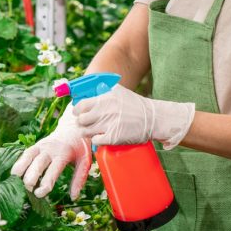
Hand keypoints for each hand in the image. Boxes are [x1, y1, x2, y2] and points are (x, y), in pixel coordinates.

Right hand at [10, 106, 92, 199]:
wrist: (73, 128)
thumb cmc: (80, 148)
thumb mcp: (85, 162)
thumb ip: (79, 179)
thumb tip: (73, 198)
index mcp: (63, 154)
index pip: (52, 171)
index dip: (45, 184)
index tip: (39, 194)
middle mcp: (50, 149)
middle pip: (37, 163)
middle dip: (30, 177)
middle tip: (28, 189)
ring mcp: (42, 145)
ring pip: (28, 155)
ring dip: (20, 168)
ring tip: (14, 180)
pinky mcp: (36, 145)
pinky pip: (25, 153)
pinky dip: (19, 162)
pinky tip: (14, 173)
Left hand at [75, 84, 194, 149]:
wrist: (153, 118)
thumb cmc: (135, 104)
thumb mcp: (118, 91)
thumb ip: (103, 90)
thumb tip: (88, 91)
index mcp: (104, 98)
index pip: (80, 106)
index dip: (77, 111)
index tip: (79, 114)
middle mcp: (104, 110)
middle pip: (80, 120)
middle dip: (81, 123)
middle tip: (86, 124)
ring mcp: (109, 124)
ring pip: (85, 131)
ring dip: (87, 132)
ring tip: (92, 131)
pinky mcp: (113, 137)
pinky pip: (95, 141)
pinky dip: (96, 140)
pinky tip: (101, 137)